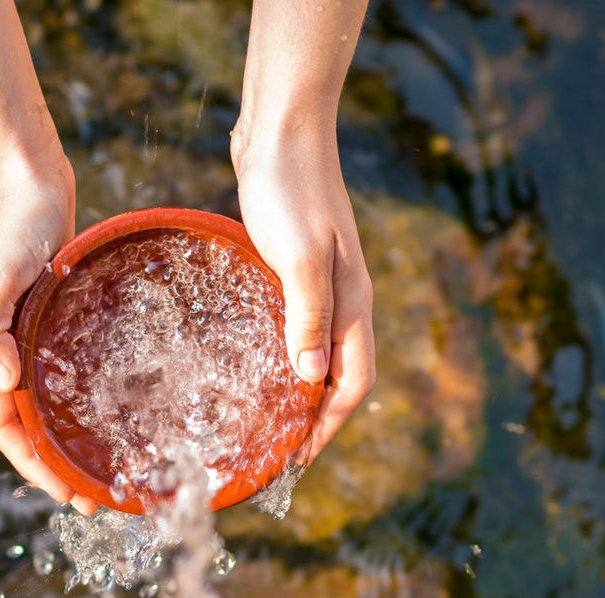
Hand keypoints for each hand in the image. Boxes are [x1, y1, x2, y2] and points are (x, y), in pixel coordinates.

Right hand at [0, 153, 95, 510]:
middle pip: (26, 423)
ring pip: (45, 399)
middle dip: (56, 465)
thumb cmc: (9, 219)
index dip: (32, 464)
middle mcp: (4, 347)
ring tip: (105, 464)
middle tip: (97, 498)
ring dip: (68, 436)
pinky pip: (63, 368)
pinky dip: (80, 395)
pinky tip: (111, 403)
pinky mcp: (49, 313)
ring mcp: (26, 331)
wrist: (22, 172)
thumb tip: (1, 381)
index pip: (4, 425)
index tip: (66, 495)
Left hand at [234, 128, 375, 464]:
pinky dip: (282, 355)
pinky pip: (296, 326)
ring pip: (318, 353)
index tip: (298, 459)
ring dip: (298, 391)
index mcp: (352, 303)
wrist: (282, 131)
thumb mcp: (298, 256)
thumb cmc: (289, 190)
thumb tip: (310, 380)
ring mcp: (322, 283)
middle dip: (316, 420)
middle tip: (277, 452)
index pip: (353, 383)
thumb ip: (307, 316)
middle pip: (339, 376)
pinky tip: (252, 361)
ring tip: (265, 421)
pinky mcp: (295, 267)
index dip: (328, 426)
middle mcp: (344, 300)